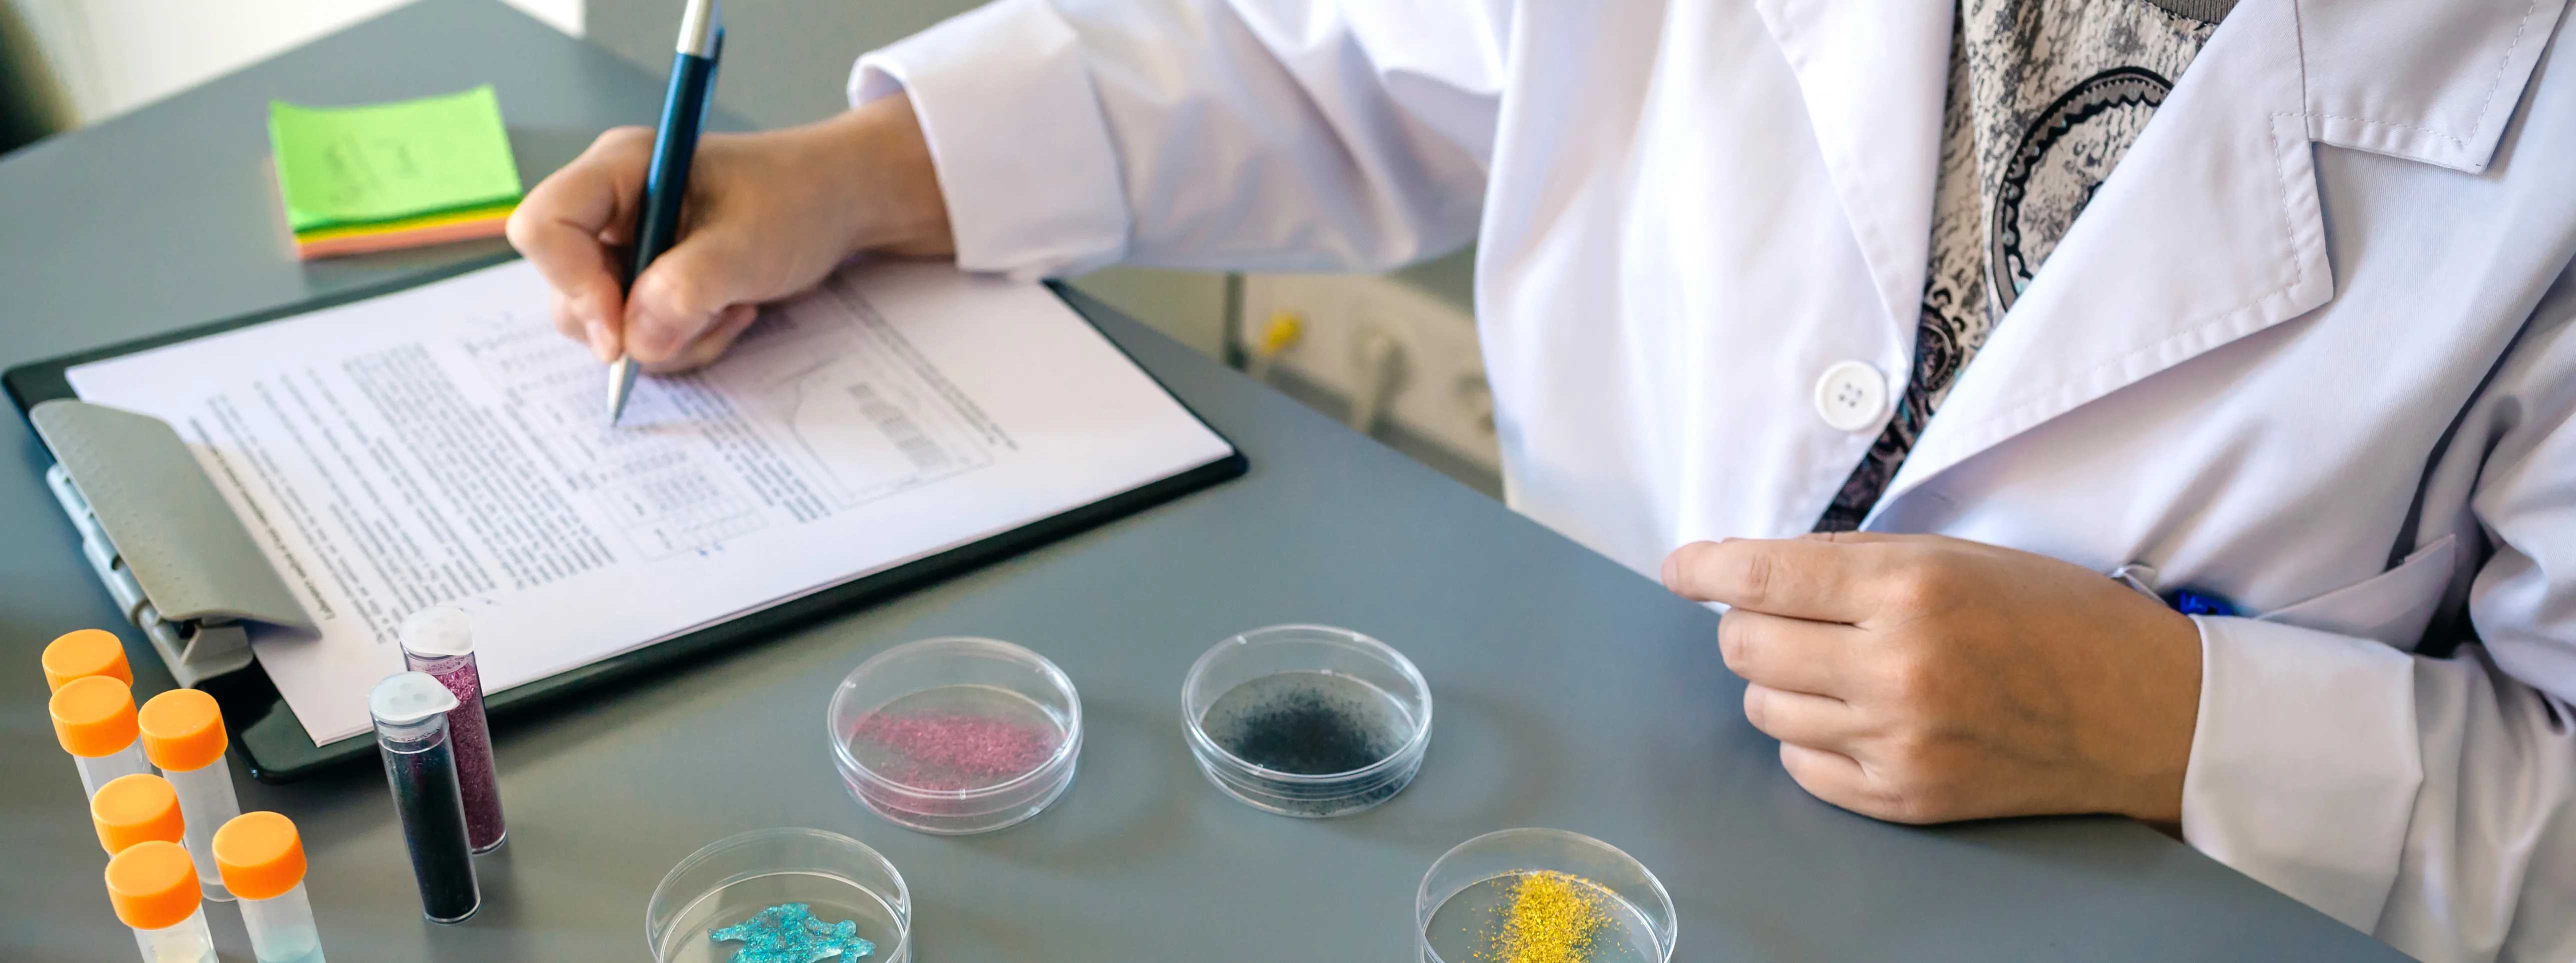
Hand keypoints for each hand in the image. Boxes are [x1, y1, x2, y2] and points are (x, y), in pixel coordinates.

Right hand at [505, 94, 952, 371]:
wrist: (839, 206)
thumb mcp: (749, 244)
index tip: (619, 334)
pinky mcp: (649, 285)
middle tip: (705, 316)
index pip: (545, 226)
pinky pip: (641, 338)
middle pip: (566, 290)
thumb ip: (688, 289)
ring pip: (605, 326)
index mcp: (619, 170)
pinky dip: (687, 342)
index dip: (571, 285)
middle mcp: (610, 210)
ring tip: (731, 308)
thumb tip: (634, 342)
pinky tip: (732, 313)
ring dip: (671, 340)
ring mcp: (627, 250)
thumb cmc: (798, 200)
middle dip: (634, 324)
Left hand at [1662, 532, 2202, 824]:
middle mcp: (1897, 666)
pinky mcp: (1907, 797)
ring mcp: (1899, 740)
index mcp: (1913, 588)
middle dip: (1746, 623)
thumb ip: (1857, 562)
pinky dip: (1809, 736)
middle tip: (1780, 615)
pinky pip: (1802, 766)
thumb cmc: (2058, 619)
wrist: (2148, 712)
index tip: (1681, 567)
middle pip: (1746, 644)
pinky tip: (1850, 714)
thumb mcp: (1961, 556)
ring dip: (1779, 680)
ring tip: (1833, 664)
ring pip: (1765, 706)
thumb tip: (1758, 568)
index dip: (1705, 567)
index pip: (1763, 575)